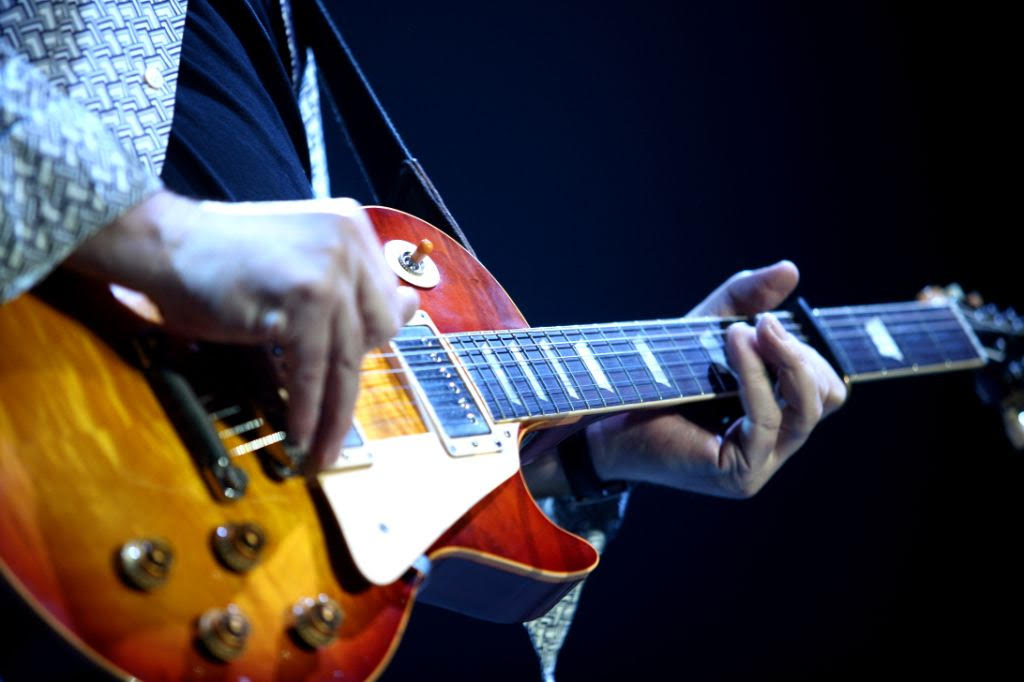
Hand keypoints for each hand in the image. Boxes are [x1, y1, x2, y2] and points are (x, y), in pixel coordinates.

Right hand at [67, 190, 417, 470]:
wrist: (166, 244)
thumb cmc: (225, 259)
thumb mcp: (299, 262)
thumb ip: (350, 283)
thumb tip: (410, 306)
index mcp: (351, 226)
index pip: (382, 299)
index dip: (366, 344)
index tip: (350, 379)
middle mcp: (348, 242)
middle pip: (375, 331)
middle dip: (352, 380)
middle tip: (334, 423)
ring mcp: (328, 270)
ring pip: (346, 358)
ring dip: (333, 414)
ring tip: (323, 450)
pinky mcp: (303, 299)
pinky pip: (312, 370)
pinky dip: (307, 409)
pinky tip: (300, 435)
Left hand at [586, 261, 846, 497]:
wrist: (603, 414)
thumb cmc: (655, 376)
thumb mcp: (706, 328)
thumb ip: (746, 299)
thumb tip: (790, 269)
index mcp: (776, 414)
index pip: (826, 384)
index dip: (807, 350)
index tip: (769, 321)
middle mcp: (775, 444)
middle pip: (827, 395)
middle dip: (799, 352)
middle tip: (764, 323)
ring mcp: (760, 463)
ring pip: (806, 407)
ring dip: (784, 359)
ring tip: (745, 329)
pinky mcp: (739, 473)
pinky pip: (767, 419)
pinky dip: (754, 376)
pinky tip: (735, 343)